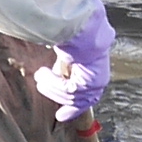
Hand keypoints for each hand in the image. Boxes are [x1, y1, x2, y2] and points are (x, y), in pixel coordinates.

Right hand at [38, 5, 113, 125]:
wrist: (83, 25)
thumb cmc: (76, 32)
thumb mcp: (70, 52)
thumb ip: (67, 65)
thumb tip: (58, 67)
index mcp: (98, 70)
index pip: (88, 95)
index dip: (75, 107)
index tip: (61, 115)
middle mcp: (101, 78)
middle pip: (80, 100)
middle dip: (61, 99)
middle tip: (46, 94)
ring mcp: (97, 81)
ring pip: (72, 96)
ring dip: (52, 87)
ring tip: (40, 75)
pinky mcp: (89, 81)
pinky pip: (68, 90)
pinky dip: (53, 83)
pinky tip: (44, 73)